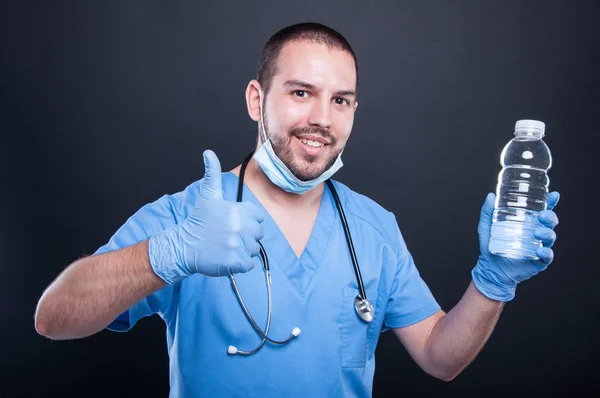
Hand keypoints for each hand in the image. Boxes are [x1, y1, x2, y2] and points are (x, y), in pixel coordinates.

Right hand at [149, 150, 265, 283]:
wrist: (183, 246)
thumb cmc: (198, 221)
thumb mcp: (208, 195)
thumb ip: (212, 173)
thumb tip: (208, 153)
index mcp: (238, 210)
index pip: (258, 217)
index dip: (248, 221)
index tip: (234, 224)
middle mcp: (239, 226)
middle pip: (258, 234)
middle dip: (246, 236)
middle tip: (228, 237)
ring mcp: (237, 244)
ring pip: (253, 249)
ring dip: (242, 250)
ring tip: (226, 247)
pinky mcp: (235, 261)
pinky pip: (249, 264)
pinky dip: (240, 264)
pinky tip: (228, 258)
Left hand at [471, 191, 559, 300]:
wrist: (489, 268)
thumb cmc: (490, 246)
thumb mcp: (486, 227)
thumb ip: (487, 212)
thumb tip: (491, 195)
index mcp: (527, 223)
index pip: (542, 211)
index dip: (551, 203)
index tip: (554, 195)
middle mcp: (536, 233)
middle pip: (550, 222)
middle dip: (550, 216)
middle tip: (542, 215)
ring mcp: (539, 247)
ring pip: (550, 237)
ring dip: (547, 233)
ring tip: (537, 233)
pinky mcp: (538, 261)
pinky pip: (547, 256)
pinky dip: (546, 253)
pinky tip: (540, 250)